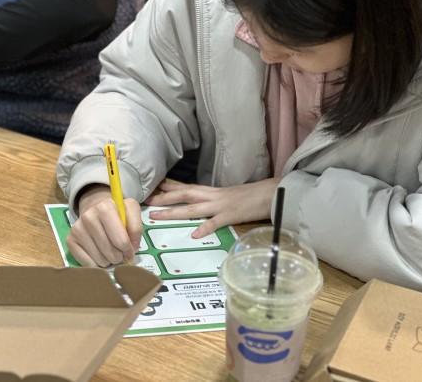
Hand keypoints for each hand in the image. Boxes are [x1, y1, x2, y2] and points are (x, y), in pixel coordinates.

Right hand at [67, 184, 142, 266]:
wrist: (95, 208)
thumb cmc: (117, 212)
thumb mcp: (131, 210)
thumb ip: (136, 228)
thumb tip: (132, 249)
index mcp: (105, 209)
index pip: (121, 241)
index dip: (129, 250)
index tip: (130, 251)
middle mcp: (88, 218)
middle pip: (111, 253)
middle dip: (119, 256)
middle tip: (119, 251)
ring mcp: (77, 229)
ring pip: (100, 260)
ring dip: (108, 260)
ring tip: (109, 250)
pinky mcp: (70, 240)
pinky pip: (88, 264)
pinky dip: (96, 263)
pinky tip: (98, 253)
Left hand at [144, 178, 282, 237]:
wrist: (273, 192)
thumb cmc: (253, 196)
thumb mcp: (231, 196)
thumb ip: (217, 200)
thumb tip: (205, 205)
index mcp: (214, 192)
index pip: (188, 187)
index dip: (170, 188)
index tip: (154, 188)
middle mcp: (214, 196)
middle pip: (185, 194)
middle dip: (164, 198)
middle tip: (148, 201)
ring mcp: (221, 205)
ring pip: (193, 208)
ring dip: (173, 212)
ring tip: (157, 216)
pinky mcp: (232, 215)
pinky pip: (216, 222)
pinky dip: (204, 228)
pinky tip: (195, 235)